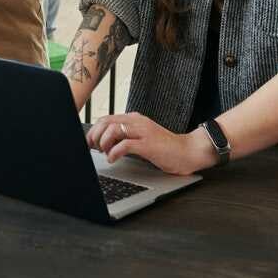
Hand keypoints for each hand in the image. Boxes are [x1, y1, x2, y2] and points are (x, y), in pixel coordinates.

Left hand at [85, 112, 217, 175]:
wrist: (188, 152)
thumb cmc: (165, 148)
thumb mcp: (142, 138)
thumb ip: (126, 136)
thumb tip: (104, 143)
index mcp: (135, 119)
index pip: (106, 118)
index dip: (94, 130)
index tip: (89, 142)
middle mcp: (137, 122)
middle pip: (106, 122)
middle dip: (95, 135)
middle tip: (94, 148)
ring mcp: (143, 132)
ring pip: (113, 130)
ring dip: (103, 142)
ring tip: (104, 152)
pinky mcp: (148, 144)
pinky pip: (124, 145)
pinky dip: (113, 152)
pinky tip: (112, 158)